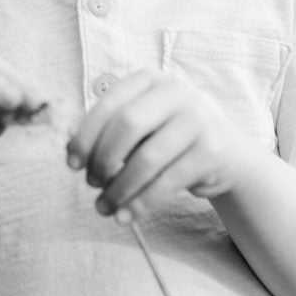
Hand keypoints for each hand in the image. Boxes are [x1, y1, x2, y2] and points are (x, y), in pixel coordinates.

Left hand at [66, 68, 246, 222]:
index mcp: (150, 79)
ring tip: (103, 207)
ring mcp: (197, 119)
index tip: (72, 165)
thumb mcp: (141, 123)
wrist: (224, 152)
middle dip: (103, 160)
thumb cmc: (167, 136)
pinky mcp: (211, 151)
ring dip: (119, 189)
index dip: (86, 137)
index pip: (109, 105)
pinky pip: (167, 182)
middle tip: (91, 184)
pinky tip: (125, 216)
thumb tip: (70, 150)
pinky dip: (141, 203)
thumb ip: (108, 130)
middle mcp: (176, 92)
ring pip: (147, 159)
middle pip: (127, 126)